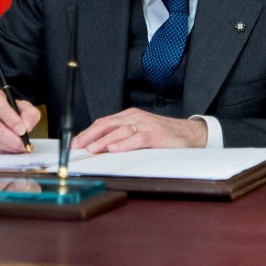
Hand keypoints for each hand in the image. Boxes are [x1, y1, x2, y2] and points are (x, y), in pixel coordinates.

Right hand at [0, 87, 40, 153]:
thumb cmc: (9, 110)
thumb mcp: (23, 107)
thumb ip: (29, 115)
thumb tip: (26, 127)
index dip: (10, 119)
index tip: (22, 131)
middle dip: (10, 138)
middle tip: (22, 145)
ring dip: (5, 146)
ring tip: (17, 148)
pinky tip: (7, 149)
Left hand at [71, 108, 207, 152]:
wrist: (189, 133)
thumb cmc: (162, 134)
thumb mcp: (139, 131)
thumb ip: (122, 137)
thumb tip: (98, 148)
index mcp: (129, 116)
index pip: (103, 122)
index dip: (88, 132)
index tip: (75, 143)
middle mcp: (135, 117)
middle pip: (107, 124)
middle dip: (90, 135)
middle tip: (78, 146)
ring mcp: (145, 125)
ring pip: (120, 131)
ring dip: (104, 141)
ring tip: (92, 149)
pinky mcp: (156, 135)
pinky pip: (137, 139)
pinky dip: (124, 144)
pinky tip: (114, 149)